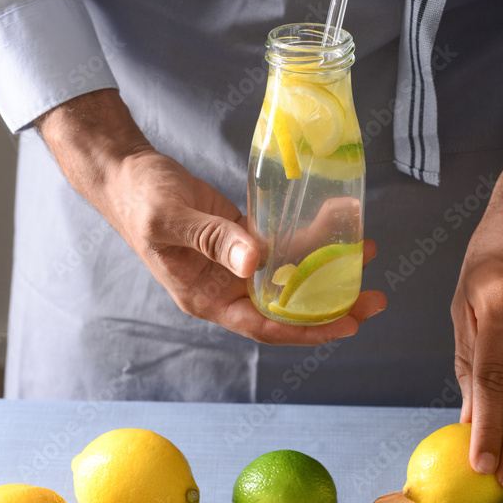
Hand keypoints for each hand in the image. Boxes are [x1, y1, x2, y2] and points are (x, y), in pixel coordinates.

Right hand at [36, 89, 385, 343]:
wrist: (127, 172)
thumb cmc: (140, 198)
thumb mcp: (170, 218)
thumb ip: (212, 239)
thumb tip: (255, 263)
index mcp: (206, 296)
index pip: (264, 325)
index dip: (306, 329)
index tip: (346, 325)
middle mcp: (225, 287)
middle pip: (286, 307)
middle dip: (331, 305)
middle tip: (375, 298)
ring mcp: (235, 264)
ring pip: (289, 275)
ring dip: (327, 268)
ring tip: (368, 253)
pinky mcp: (243, 238)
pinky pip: (283, 244)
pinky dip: (309, 236)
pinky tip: (336, 221)